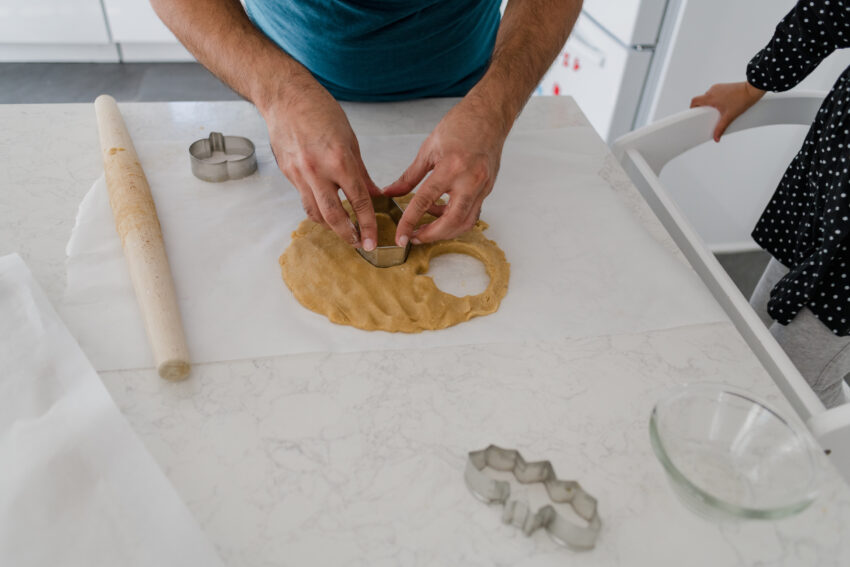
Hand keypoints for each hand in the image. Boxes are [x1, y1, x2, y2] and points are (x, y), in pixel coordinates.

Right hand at [265, 81, 380, 249]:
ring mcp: (299, 173)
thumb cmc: (320, 111)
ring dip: (330, 226)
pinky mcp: (287, 173)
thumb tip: (374, 195)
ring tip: (344, 231)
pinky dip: (316, 210)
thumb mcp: (350, 140)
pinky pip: (304, 199)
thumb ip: (361, 172)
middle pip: (333, 215)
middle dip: (348, 234)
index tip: (372, 240)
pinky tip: (326, 212)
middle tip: (359, 244)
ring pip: (315, 212)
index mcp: (339, 159)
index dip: (367, 224)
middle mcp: (317, 170)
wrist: (285, 97)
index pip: (358, 200)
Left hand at [382, 95, 507, 244]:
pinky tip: (441, 212)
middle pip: (451, 222)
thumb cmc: (461, 125)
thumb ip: (409, 176)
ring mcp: (482, 187)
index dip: (409, 222)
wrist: (490, 115)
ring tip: (425, 227)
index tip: (400, 236)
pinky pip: (472, 212)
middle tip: (413, 237)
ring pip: (465, 222)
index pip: (425, 201)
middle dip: (431, 235)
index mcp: (451, 167)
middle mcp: (470, 180)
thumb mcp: (429, 148)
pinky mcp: (488, 189)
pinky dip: (455, 219)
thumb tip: (392, 193)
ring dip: (444, 231)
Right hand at [690, 81, 765, 141]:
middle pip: (701, 100)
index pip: (694, 101)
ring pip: (708, 96)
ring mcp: (717, 87)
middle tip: (709, 115)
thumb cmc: (742, 100)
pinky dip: (716, 99)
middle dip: (703, 108)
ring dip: (710, 103)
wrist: (752, 90)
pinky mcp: (722, 86)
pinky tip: (724, 103)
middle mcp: (712, 91)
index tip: (695, 114)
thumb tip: (716, 138)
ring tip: (719, 109)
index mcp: (710, 98)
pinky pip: (714, 93)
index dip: (692, 108)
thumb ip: (720, 128)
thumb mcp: (729, 116)